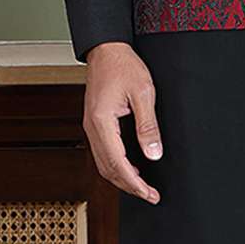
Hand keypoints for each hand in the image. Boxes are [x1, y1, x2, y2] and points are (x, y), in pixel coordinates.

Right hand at [82, 41, 162, 203]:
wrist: (107, 48)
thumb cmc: (123, 64)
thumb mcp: (144, 92)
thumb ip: (148, 125)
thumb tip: (153, 153)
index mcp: (102, 122)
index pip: (118, 164)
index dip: (135, 183)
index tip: (150, 194)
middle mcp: (92, 127)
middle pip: (108, 169)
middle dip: (129, 186)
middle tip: (149, 194)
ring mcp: (91, 126)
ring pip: (103, 163)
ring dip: (122, 177)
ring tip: (142, 185)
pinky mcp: (95, 122)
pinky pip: (103, 151)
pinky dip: (116, 164)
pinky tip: (130, 166)